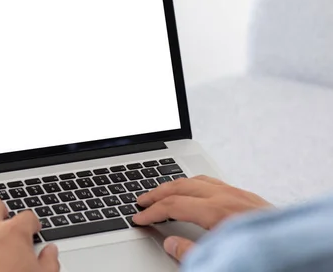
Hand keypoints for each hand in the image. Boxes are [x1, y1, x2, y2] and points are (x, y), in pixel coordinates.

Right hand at [132, 175, 270, 261]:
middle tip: (140, 200)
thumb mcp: (223, 260)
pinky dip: (194, 184)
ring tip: (161, 192)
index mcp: (218, 212)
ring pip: (198, 180)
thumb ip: (191, 252)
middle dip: (158, 192)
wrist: (303, 258)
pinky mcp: (250, 197)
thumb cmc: (266, 258)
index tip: (138, 218)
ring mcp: (240, 194)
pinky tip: (193, 191)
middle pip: (182, 186)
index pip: (174, 206)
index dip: (151, 212)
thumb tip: (170, 243)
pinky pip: (213, 182)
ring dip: (175, 185)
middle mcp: (229, 197)